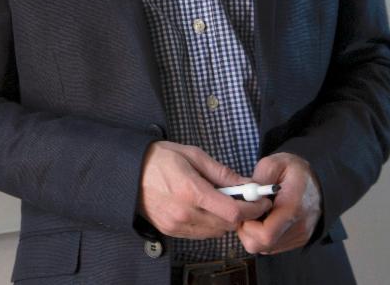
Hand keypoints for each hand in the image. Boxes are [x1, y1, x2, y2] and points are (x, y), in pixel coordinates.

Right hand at [138, 141, 271, 238]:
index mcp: (190, 191)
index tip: (261, 201)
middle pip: (227, 225)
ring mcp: (176, 224)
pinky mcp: (171, 231)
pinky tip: (204, 209)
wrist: (127, 172)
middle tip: (242, 199)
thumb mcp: (192, 155)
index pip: (233, 211)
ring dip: (225, 220)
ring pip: (216, 232)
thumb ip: (222, 173)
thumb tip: (247, 185)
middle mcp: (184, 213)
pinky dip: (209, 224)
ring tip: (220, 202)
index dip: (253, 209)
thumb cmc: (159, 159)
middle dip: (241, 213)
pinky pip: (201, 234)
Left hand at [237, 152, 321, 254]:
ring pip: (265, 248)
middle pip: (261, 245)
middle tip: (247, 212)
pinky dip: (263, 236)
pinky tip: (266, 218)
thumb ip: (257, 179)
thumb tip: (244, 195)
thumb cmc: (295, 170)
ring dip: (254, 233)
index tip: (245, 210)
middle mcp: (299, 228)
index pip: (265, 234)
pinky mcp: (299, 240)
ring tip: (258, 212)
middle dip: (246, 230)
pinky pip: (273, 247)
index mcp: (292, 208)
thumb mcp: (275, 163)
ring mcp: (300, 236)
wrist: (321, 181)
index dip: (246, 225)